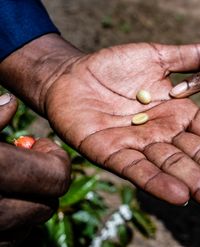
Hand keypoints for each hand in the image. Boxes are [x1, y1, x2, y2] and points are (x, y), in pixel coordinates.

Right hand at [0, 94, 69, 245]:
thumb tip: (10, 104)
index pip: (55, 177)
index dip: (56, 160)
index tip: (43, 147)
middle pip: (49, 203)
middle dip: (46, 183)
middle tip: (31, 166)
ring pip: (32, 223)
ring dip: (32, 202)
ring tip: (15, 183)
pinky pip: (12, 239)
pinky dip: (15, 222)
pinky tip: (4, 201)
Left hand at [38, 40, 199, 222]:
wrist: (71, 74)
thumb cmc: (112, 66)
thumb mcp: (156, 57)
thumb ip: (189, 57)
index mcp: (180, 115)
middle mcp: (165, 135)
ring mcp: (140, 146)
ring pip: (177, 170)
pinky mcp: (112, 153)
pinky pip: (139, 169)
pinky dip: (159, 183)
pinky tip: (182, 197)